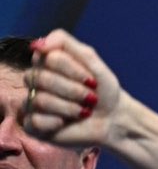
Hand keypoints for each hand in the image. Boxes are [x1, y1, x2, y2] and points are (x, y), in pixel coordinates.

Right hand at [23, 29, 124, 145]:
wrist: (114, 120)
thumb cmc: (104, 90)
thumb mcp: (92, 61)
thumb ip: (65, 43)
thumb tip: (37, 44)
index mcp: (45, 62)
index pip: (48, 57)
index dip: (74, 71)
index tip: (93, 81)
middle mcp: (35, 81)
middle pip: (42, 79)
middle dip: (74, 91)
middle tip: (91, 99)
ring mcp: (32, 103)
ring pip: (40, 100)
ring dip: (70, 107)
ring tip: (84, 111)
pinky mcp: (33, 125)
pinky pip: (35, 121)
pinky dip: (57, 122)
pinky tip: (65, 123)